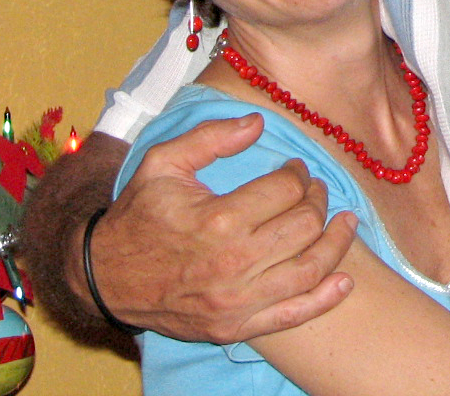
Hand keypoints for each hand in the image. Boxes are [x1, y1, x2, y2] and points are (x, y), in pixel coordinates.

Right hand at [91, 114, 357, 341]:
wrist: (103, 278)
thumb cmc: (137, 215)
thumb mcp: (163, 164)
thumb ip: (211, 137)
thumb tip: (258, 122)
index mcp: (219, 220)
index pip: (285, 190)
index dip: (298, 172)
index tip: (296, 167)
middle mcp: (234, 264)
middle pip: (304, 226)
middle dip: (318, 201)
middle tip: (316, 190)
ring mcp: (237, 302)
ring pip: (309, 269)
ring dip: (336, 243)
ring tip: (346, 222)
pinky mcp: (236, 327)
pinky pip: (294, 315)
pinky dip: (325, 298)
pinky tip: (345, 280)